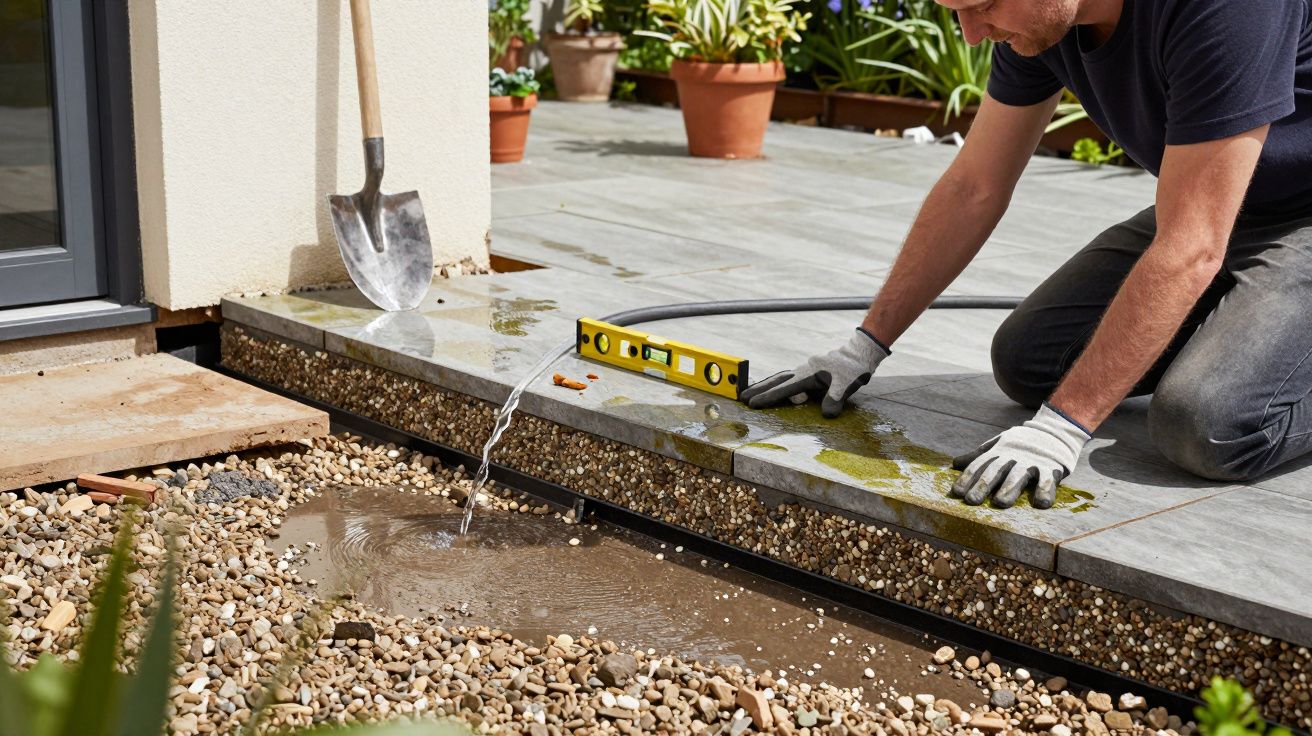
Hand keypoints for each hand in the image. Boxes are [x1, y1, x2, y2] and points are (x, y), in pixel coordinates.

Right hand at [739, 328, 889, 417]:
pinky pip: (789, 377)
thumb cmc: (854, 369)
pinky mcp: (810, 370)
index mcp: (809, 374)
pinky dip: (778, 382)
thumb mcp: (847, 385)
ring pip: (780, 377)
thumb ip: (835, 398)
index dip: (769, 397)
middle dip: (759, 390)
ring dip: (765, 385)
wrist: (860, 352)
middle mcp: (803, 370)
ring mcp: (805, 369)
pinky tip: (775, 386)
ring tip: (751, 392)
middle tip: (741, 398)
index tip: (753, 404)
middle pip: (776, 380)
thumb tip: (827, 414)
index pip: (784, 388)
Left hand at [950, 404, 1089, 507]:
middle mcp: (1013, 456)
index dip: (967, 478)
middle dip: (983, 485)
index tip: (956, 492)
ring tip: (1000, 502)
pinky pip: (1048, 480)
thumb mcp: (998, 445)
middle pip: (995, 471)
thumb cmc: (1021, 443)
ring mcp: (1032, 461)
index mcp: (999, 452)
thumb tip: (954, 464)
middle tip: (971, 500)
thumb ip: (978, 456)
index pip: (980, 465)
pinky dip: (1045, 490)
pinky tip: (1041, 503)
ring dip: (1009, 488)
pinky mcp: (1051, 467)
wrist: (1054, 429)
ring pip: (1019, 475)